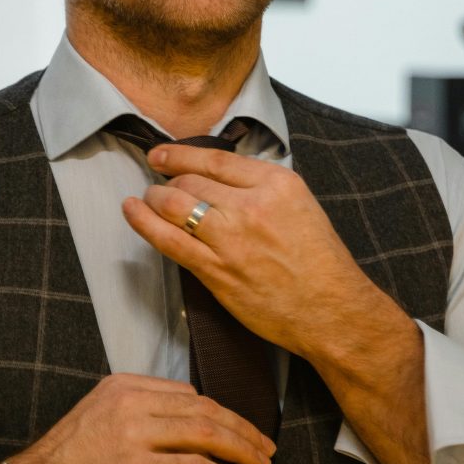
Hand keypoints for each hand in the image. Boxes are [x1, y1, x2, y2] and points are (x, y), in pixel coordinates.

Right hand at [0, 373, 274, 463]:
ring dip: (241, 449)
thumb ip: (142, 414)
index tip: (242, 428)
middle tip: (265, 445)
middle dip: (242, 428)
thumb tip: (190, 426)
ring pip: (206, 434)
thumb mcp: (101, 419)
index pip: (190, 394)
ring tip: (260, 463)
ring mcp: (134, 435)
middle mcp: (132, 403)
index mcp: (125, 386)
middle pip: (205, 409)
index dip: (223, 413)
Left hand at [121, 145, 394, 362]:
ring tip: (147, 199)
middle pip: (191, 181)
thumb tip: (220, 179)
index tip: (164, 154)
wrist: (330, 309)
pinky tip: (133, 211)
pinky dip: (144, 222)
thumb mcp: (302, 206)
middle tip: (160, 186)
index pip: (217, 160)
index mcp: (278, 184)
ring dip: (154, 199)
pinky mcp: (216, 270)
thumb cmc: (321, 263)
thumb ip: (263, 189)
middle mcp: (252, 206)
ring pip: (174, 204)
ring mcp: (231, 239)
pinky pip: (168, 240)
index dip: (182, 154)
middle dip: (168, 181)